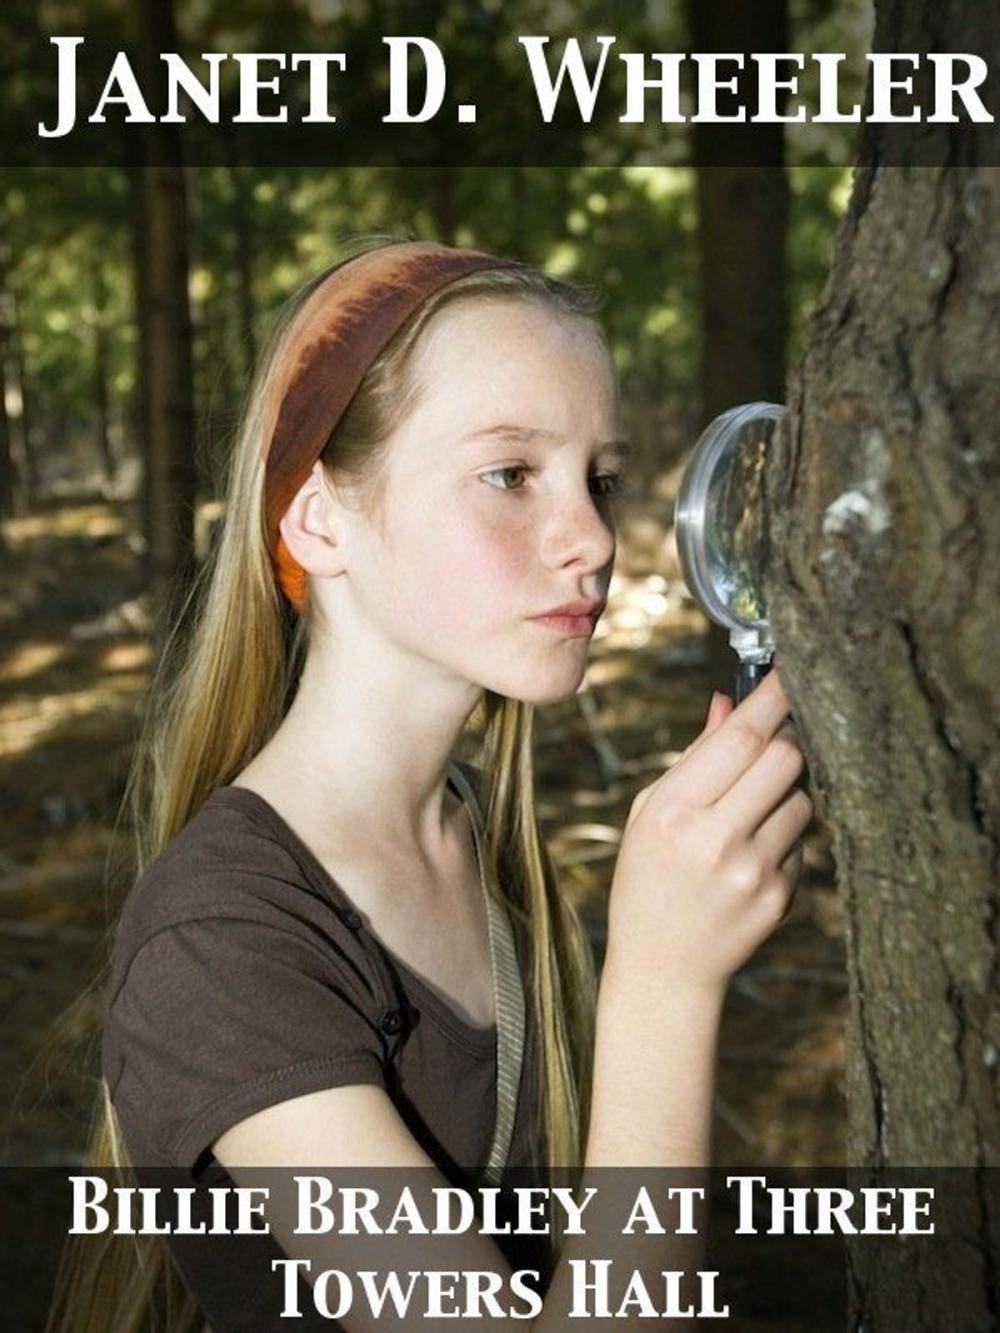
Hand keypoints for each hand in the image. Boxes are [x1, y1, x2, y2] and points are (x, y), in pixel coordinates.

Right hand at [604, 668, 811, 998]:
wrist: (664, 968)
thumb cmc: (648, 879)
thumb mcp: (649, 814)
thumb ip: (694, 758)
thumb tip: (730, 702)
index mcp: (672, 812)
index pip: (739, 738)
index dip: (771, 698)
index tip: (790, 672)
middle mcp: (714, 840)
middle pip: (783, 758)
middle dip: (785, 739)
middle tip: (775, 739)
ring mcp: (753, 872)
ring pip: (802, 798)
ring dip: (787, 792)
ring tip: (751, 815)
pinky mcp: (781, 898)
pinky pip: (804, 842)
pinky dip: (786, 836)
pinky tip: (752, 858)